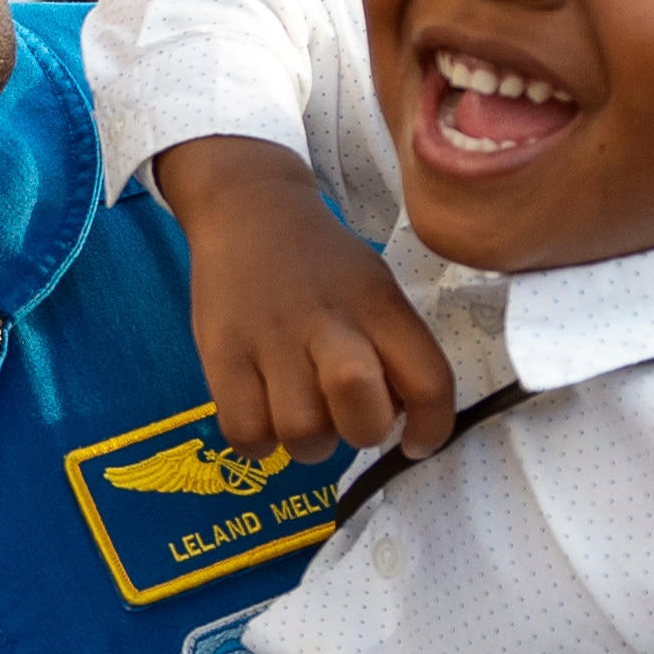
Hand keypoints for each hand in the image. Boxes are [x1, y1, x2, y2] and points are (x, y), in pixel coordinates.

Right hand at [147, 140, 452, 459]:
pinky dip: (258, 440)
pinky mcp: (221, 355)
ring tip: (298, 410)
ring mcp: (271, 341)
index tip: (416, 443)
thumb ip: (392, 348)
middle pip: (363, 416)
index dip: (432, 429)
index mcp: (379, 306)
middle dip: (361, 432)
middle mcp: (330, 324)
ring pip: (303, 434)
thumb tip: (401, 418)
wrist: (248, 210)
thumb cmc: (322, 264)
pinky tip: (262, 413)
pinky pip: (246, 433)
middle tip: (346, 415)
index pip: (428, 383)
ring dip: (307, 441)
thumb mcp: (375, 288)